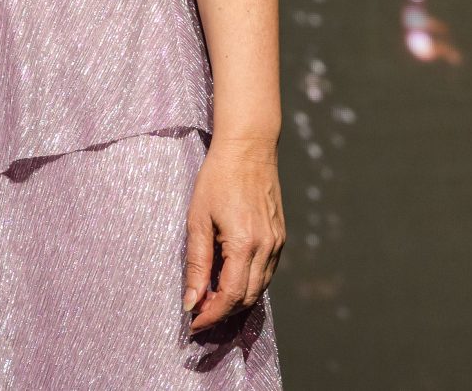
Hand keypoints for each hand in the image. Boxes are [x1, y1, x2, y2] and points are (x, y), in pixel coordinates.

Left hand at [183, 139, 283, 332]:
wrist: (248, 148)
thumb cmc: (217, 178)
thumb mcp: (197, 219)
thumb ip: (196, 263)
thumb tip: (190, 300)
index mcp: (244, 244)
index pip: (229, 296)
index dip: (210, 315)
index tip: (192, 323)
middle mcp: (266, 248)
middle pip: (247, 298)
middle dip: (222, 312)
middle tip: (198, 313)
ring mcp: (277, 243)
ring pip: (260, 288)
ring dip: (236, 300)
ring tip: (210, 300)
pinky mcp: (280, 237)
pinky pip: (266, 272)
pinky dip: (248, 283)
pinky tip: (229, 279)